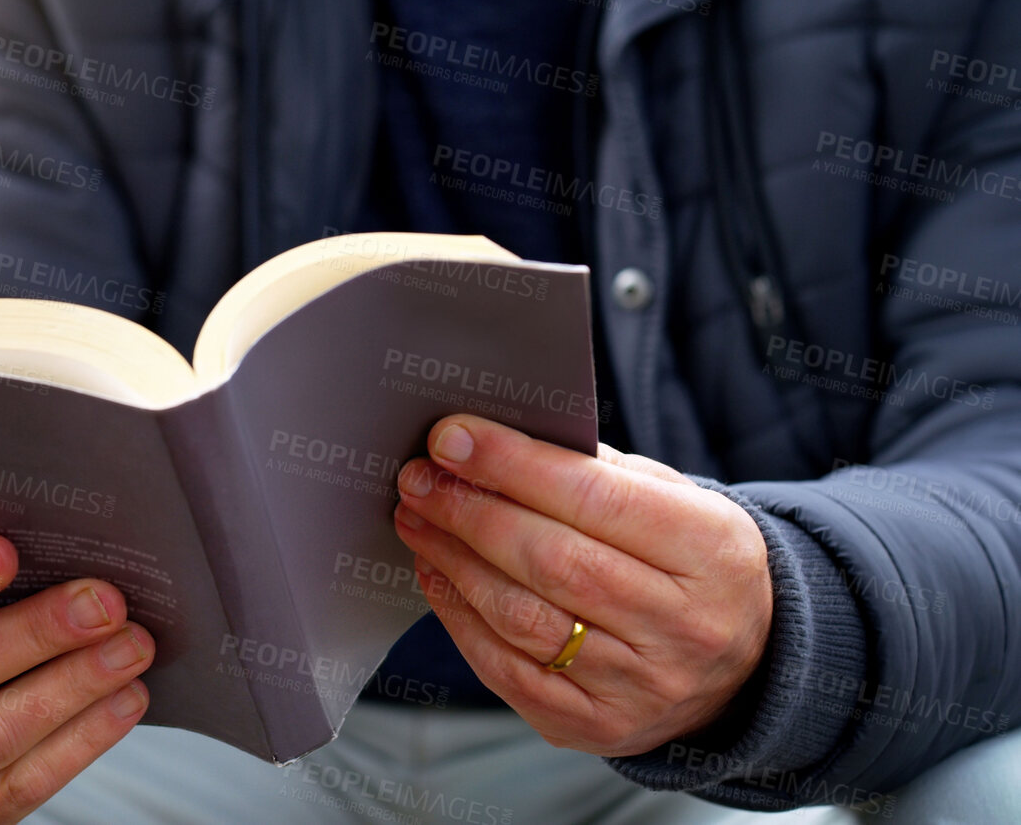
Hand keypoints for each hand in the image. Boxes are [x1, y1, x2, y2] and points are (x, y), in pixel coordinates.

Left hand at [392, 414, 772, 755]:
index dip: (513, 465)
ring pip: (521, 616)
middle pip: (551, 561)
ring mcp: (640, 686)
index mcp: (711, 552)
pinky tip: (436, 573)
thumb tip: (488, 445)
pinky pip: (506, 669)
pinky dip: (458, 615)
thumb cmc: (688, 562)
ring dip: (453, 560)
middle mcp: (682, 626)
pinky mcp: (595, 726)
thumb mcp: (674, 500)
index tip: (450, 437)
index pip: (596, 498)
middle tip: (418, 478)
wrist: (745, 663)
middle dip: (469, 512)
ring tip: (417, 519)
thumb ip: (593, 470)